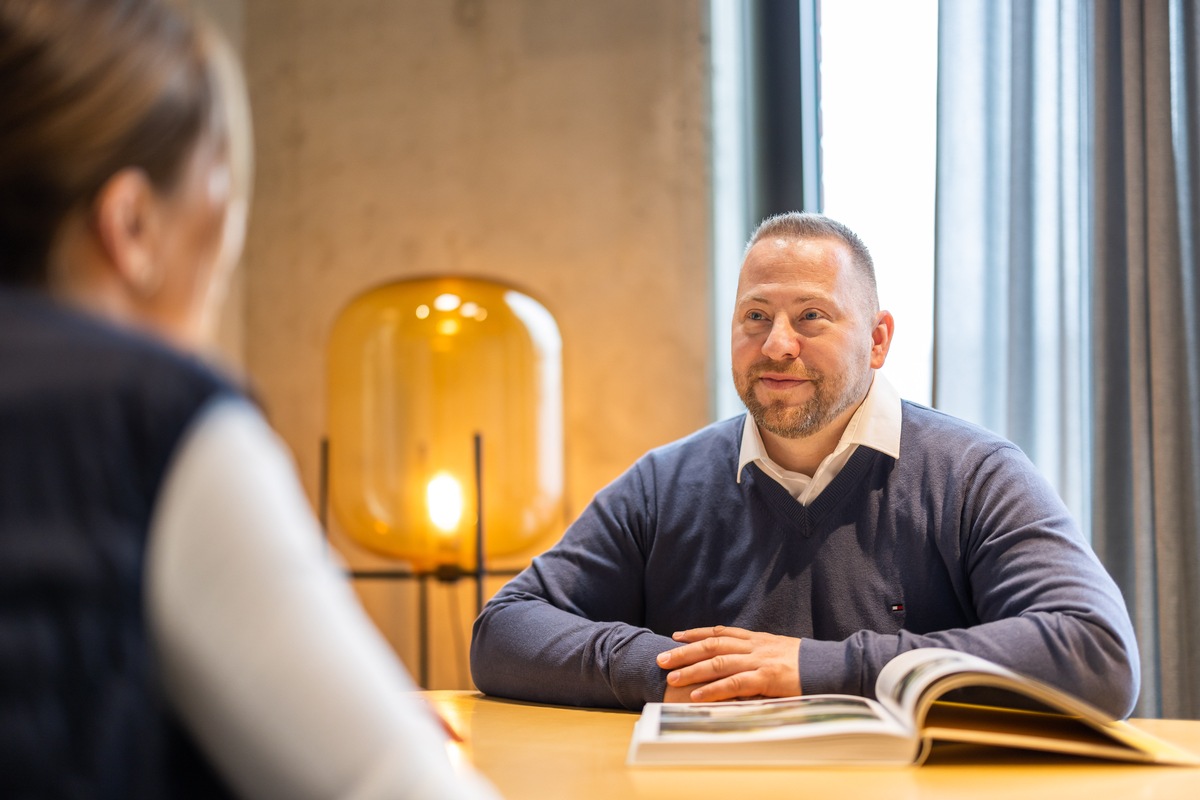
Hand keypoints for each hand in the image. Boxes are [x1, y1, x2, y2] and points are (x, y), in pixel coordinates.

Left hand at [656, 625, 800, 701]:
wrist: (832, 666)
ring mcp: (760, 662)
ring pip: (718, 662)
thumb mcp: (781, 652)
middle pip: (712, 644)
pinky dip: (714, 690)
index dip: (697, 633)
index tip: (677, 636)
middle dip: (685, 651)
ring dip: (692, 670)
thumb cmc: (808, 664)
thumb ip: (761, 654)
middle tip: (662, 658)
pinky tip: (697, 696)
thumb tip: (744, 661)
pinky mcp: (767, 679)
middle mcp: (755, 647)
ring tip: (671, 678)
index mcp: (758, 639)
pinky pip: (734, 684)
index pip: (721, 632)